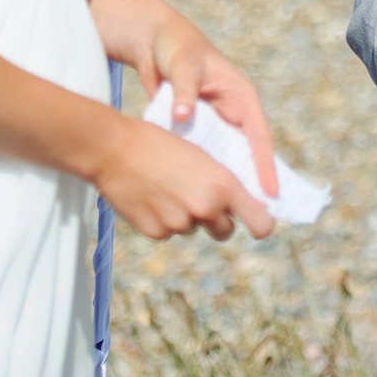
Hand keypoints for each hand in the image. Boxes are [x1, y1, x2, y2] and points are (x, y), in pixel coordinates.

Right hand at [91, 118, 274, 241]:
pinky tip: (150, 197)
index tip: (255, 221)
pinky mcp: (155, 232)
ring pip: (193, 229)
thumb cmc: (162, 144)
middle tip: (199, 198)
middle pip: (225, 231)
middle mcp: (206, 209)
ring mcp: (179, 223)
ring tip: (167, 187)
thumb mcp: (204, 157)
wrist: (115, 149)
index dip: (260, 224)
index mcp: (224, 186)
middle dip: (217, 220)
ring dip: (186, 216)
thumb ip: (222, 183)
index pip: (261, 224)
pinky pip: (168, 232)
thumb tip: (239, 205)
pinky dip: (162, 220)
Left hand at [128, 9, 281, 199]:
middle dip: (253, 182)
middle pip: (247, 153)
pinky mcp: (196, 128)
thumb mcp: (183, 65)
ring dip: (230, 182)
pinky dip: (206, 174)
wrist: (152, 40)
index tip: (271, 192)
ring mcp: (214, 121)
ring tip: (234, 215)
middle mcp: (232, 112)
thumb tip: (183, 115)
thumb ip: (184, 90)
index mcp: (240, 96)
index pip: (258, 136)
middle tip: (261, 215)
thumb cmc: (175, 47)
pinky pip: (206, 155)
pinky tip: (202, 198)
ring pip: (227, 158)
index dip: (265, 165)